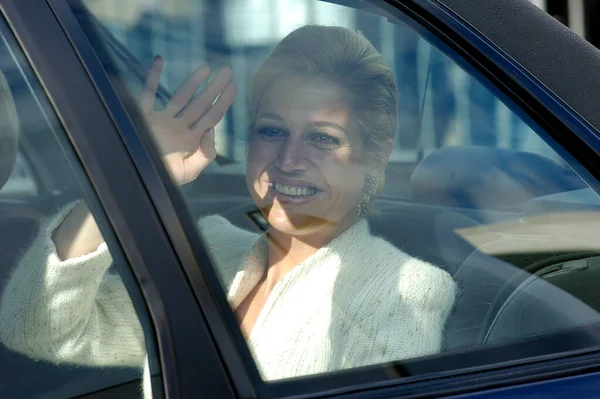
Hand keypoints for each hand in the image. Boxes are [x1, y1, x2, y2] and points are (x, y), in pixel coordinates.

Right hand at [140, 56, 236, 184]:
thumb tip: (211, 130)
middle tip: (227, 71)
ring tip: (206, 68)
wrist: (131, 177)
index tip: (233, 87)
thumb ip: (204, 154)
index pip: (211, 118)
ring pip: (179, 97)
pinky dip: (152, 77)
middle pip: (200, 104)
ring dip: (192, 82)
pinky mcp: (141, 115)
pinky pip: (148, 92)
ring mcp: (160, 120)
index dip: (223, 103)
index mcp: (189, 141)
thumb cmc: (160, 178)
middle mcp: (178, 128)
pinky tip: (159, 60)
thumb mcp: (189, 171)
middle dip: (214, 88)